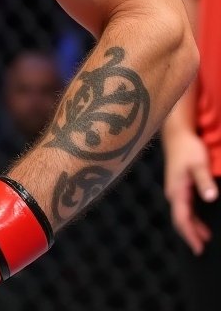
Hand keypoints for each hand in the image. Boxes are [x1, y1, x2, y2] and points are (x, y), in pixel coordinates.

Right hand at [164, 129, 216, 253]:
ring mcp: (174, 188)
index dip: (190, 235)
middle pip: (179, 218)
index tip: (199, 249)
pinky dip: (191, 217)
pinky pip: (183, 206)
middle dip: (190, 234)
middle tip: (202, 249)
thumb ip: (204, 181)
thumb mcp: (199, 164)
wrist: (176, 133)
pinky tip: (200, 220)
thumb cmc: (188, 148)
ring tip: (205, 237)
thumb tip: (210, 198)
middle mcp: (173, 192)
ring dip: (192, 226)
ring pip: (181, 213)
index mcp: (177, 190)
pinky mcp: (178, 184)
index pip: (181, 218)